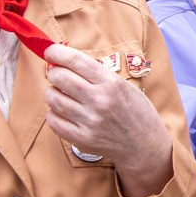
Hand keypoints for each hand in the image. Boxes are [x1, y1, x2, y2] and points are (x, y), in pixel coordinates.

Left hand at [43, 44, 172, 196]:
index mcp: (111, 83)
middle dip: (53, 72)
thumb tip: (65, 62)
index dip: (56, 52)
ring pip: (53, 98)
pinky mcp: (82, 138)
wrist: (145, 144)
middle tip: (57, 75)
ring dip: (52, 93)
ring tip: (61, 94)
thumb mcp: (123, 85)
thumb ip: (97, 74)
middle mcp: (99, 100)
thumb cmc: (135, 111)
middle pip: (59, 77)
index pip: (75, 60)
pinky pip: (53, 121)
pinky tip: (63, 111)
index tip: (50, 52)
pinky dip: (54, 113)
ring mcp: (90, 121)